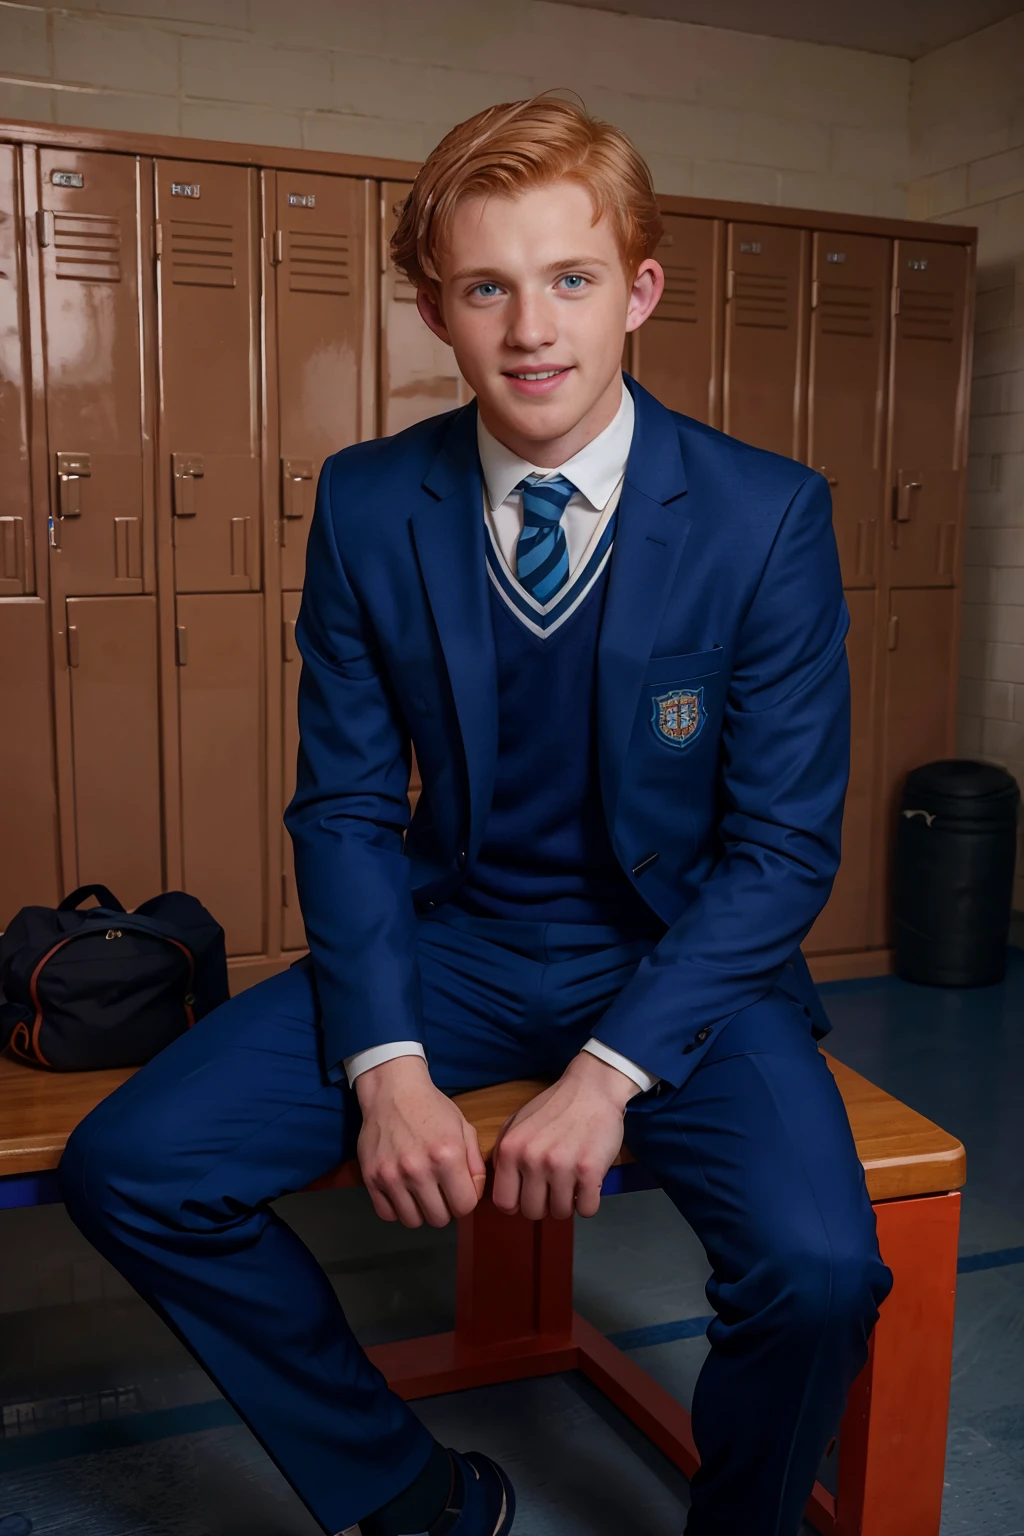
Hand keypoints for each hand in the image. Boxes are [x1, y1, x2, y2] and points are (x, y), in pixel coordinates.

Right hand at [356, 1055, 486, 1227]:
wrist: (392, 1090)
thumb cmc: (431, 1108)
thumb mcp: (463, 1128)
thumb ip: (475, 1164)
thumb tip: (475, 1194)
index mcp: (447, 1156)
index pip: (464, 1207)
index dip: (465, 1200)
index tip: (459, 1190)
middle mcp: (419, 1169)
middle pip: (439, 1219)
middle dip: (444, 1207)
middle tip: (440, 1191)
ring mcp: (392, 1175)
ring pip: (413, 1221)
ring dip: (420, 1210)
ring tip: (421, 1191)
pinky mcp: (371, 1178)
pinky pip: (387, 1214)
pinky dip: (397, 1209)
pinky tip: (402, 1192)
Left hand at [492, 1052, 639, 1221]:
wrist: (592, 1088)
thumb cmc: (556, 1107)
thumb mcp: (516, 1124)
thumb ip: (503, 1154)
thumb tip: (502, 1188)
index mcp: (510, 1149)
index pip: (504, 1203)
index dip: (519, 1203)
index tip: (531, 1195)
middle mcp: (531, 1159)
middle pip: (533, 1212)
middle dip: (546, 1204)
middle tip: (556, 1186)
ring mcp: (560, 1166)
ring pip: (560, 1213)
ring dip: (569, 1202)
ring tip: (573, 1180)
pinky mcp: (589, 1171)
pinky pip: (587, 1209)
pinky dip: (590, 1201)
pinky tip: (589, 1183)